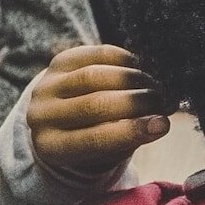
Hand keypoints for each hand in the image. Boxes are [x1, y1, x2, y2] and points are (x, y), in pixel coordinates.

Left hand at [28, 45, 171, 177]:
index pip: (94, 139)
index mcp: (52, 147)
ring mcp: (46, 86)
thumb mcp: (106, 150)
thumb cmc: (93, 137)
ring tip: (153, 86)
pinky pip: (94, 55)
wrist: (61, 116)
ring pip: (94, 77)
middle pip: (95, 105)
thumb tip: (161, 121)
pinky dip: (123, 60)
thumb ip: (130, 137)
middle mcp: (41, 116)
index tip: (163, 124)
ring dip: (133, 80)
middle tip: (162, 101)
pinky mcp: (58, 62)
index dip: (132, 131)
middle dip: (137, 102)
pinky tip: (138, 69)